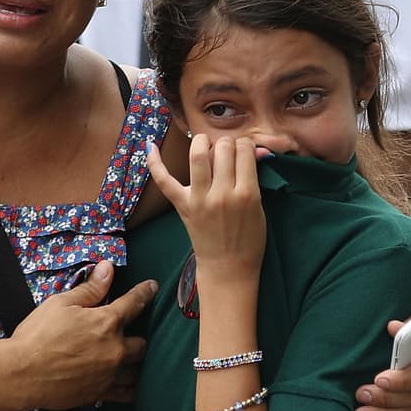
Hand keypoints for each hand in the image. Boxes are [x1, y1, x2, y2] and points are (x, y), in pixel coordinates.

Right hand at [9, 260, 156, 409]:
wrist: (22, 373)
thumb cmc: (38, 336)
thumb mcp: (61, 303)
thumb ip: (89, 288)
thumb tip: (107, 269)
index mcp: (107, 322)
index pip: (135, 302)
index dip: (146, 292)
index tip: (152, 288)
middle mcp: (115, 349)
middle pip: (142, 344)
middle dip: (139, 337)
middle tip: (133, 334)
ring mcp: (110, 375)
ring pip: (138, 371)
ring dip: (136, 364)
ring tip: (131, 361)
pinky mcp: (101, 394)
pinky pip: (127, 394)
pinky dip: (130, 389)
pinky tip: (128, 385)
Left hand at [148, 134, 265, 275]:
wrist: (228, 268)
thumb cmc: (249, 240)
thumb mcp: (260, 208)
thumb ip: (254, 178)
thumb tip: (255, 149)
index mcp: (247, 193)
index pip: (244, 150)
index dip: (245, 145)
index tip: (243, 152)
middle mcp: (222, 194)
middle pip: (223, 148)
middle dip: (226, 144)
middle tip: (226, 154)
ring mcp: (199, 199)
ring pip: (198, 154)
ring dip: (201, 142)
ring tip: (204, 145)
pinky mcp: (182, 206)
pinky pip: (164, 180)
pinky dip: (155, 162)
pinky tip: (150, 146)